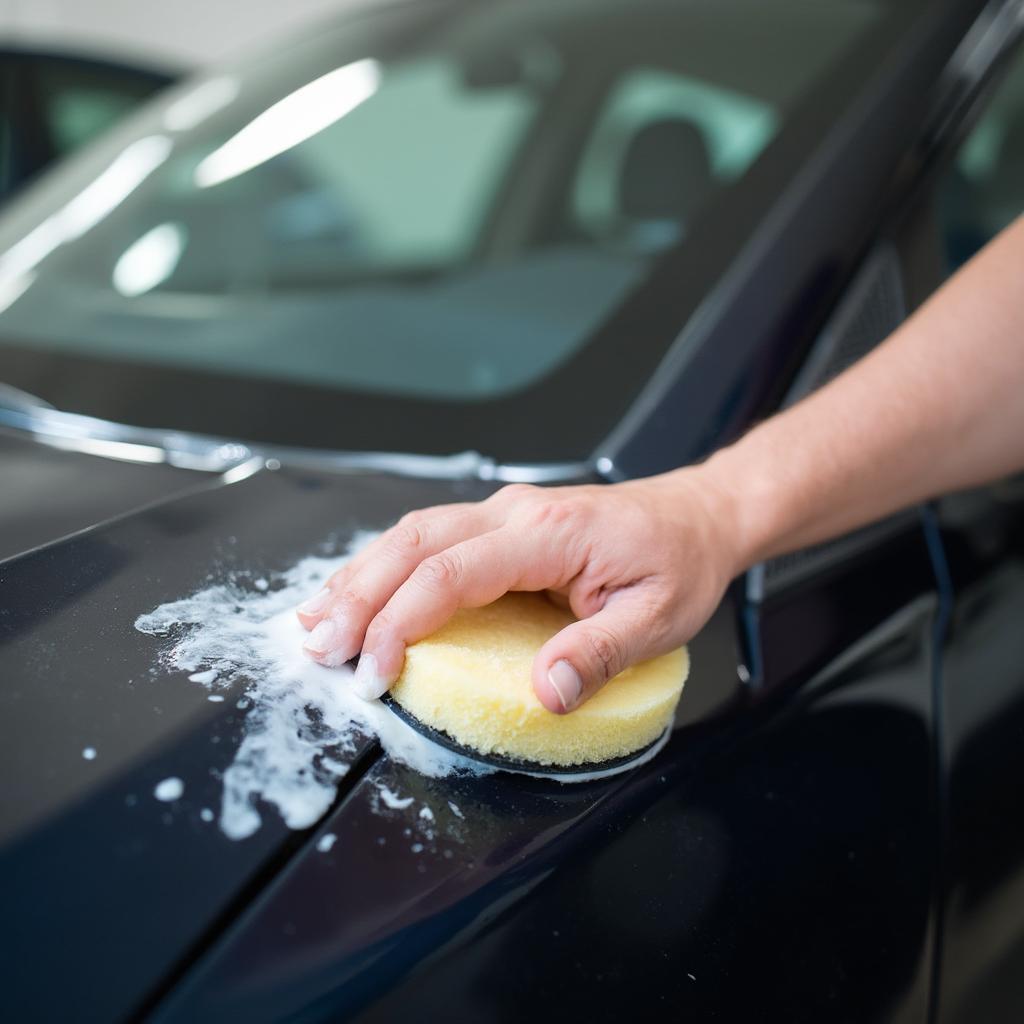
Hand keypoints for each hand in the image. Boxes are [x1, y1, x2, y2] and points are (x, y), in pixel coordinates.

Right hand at [295, 471, 742, 712]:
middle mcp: (516, 512)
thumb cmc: (678, 564)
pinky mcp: (502, 522)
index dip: (402, 621)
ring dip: (360, 575)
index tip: (373, 672)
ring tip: (314, 620)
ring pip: (412, 532)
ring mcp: (505, 511)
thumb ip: (599, 654)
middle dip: (358, 595)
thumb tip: (545, 695)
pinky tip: (360, 591)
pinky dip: (386, 565)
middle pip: (415, 542)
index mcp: (550, 534)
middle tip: (317, 647)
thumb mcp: (657, 618)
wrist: (697, 516)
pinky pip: (430, 537)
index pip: (453, 572)